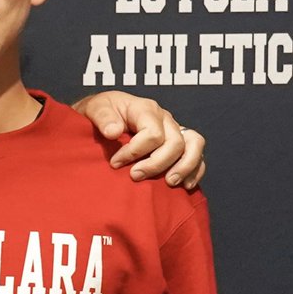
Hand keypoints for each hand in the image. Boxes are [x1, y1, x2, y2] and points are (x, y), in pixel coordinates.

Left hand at [73, 91, 205, 187]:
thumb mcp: (95, 108)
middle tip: (135, 176)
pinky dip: (195, 170)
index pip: (152, 133)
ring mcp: (174, 130)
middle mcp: (165, 119)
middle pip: (175, 143)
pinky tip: (185, 185)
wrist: (103, 115)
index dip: (135, 152)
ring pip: (194, 145)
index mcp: (146, 109)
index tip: (115, 163)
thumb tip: (114, 132)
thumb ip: (103, 117)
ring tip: (169, 182)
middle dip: (156, 164)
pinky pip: (197, 155)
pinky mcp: (178, 143)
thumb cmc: (100, 112)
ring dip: (184, 167)